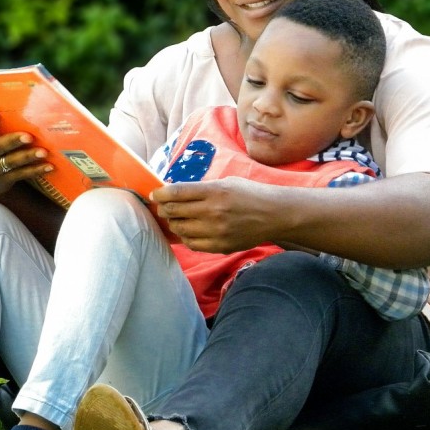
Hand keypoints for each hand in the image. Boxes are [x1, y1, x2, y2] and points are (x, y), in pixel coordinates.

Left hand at [151, 177, 281, 253]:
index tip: (154, 194)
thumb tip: (173, 193)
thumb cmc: (249, 194)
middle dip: (163, 208)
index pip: (177, 193)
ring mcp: (216, 232)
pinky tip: (189, 230)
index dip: (160, 194)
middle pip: (174, 212)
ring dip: (173, 223)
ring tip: (175, 218)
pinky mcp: (220, 246)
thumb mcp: (226, 183)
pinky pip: (192, 244)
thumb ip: (201, 189)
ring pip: (180, 229)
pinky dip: (186, 237)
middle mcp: (214, 212)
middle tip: (162, 206)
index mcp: (214, 192)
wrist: (275, 215)